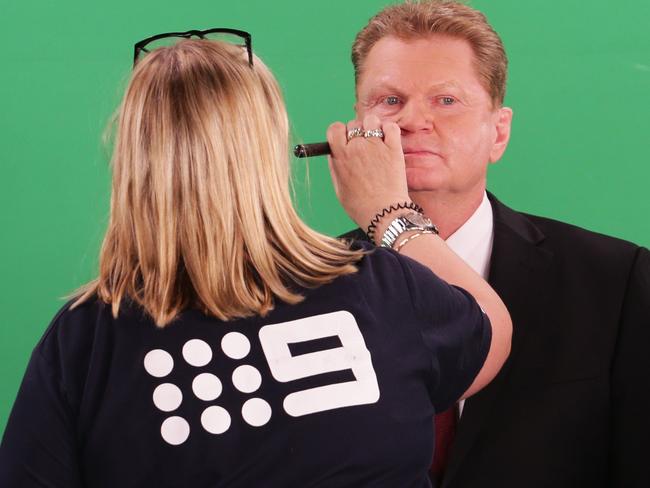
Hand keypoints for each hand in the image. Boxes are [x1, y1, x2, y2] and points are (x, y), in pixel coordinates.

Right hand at [326, 114, 410, 229]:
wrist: (384, 214)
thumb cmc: (361, 206)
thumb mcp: (339, 188)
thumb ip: (335, 166)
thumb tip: (334, 151)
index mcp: (341, 156)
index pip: (334, 129)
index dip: (339, 132)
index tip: (344, 140)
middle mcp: (357, 147)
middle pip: (353, 124)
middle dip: (356, 133)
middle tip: (362, 146)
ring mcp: (376, 146)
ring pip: (371, 120)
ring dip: (372, 127)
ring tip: (376, 141)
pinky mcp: (394, 148)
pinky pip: (391, 126)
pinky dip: (389, 129)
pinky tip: (388, 139)